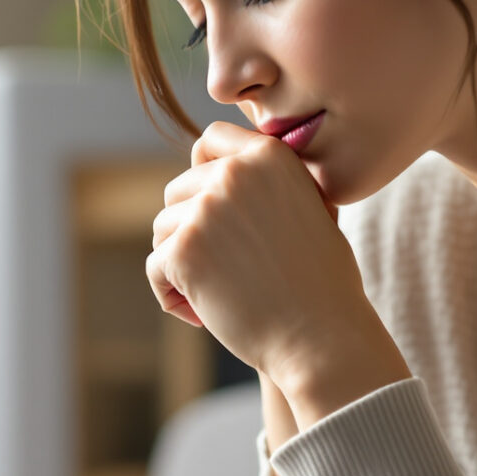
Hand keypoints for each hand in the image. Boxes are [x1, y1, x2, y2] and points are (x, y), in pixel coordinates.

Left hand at [147, 122, 408, 423]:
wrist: (321, 336)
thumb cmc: (321, 283)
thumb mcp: (309, 211)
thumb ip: (268, 183)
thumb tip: (216, 163)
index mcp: (269, 156)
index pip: (211, 139)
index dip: (204, 172)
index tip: (213, 211)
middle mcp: (234, 173)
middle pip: (179, 189)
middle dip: (189, 228)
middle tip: (221, 270)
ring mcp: (205, 210)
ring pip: (163, 228)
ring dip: (179, 262)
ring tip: (215, 294)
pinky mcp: (182, 249)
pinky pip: (155, 266)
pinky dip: (170, 293)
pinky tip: (201, 314)